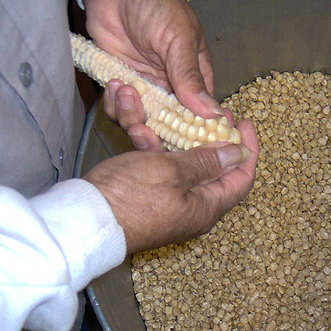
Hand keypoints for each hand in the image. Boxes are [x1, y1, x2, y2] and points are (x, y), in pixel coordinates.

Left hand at [83, 0, 222, 148]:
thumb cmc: (156, 4)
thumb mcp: (179, 40)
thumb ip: (190, 77)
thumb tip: (213, 113)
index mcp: (194, 81)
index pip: (200, 118)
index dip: (193, 136)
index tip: (184, 150)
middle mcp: (171, 91)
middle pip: (167, 129)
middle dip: (154, 133)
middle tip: (142, 128)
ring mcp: (145, 90)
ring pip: (141, 122)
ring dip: (129, 115)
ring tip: (124, 88)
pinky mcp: (122, 87)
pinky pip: (118, 110)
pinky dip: (114, 105)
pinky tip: (114, 84)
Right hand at [83, 120, 258, 252]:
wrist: (83, 220)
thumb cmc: (132, 195)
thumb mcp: (173, 172)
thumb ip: (208, 161)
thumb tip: (239, 154)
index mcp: (208, 206)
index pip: (242, 177)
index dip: (248, 148)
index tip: (244, 122)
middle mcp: (193, 207)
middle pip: (214, 168)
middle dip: (212, 137)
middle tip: (210, 113)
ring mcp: (170, 201)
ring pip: (182, 163)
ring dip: (176, 136)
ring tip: (169, 111)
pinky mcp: (148, 195)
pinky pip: (160, 168)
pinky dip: (154, 149)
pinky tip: (141, 128)